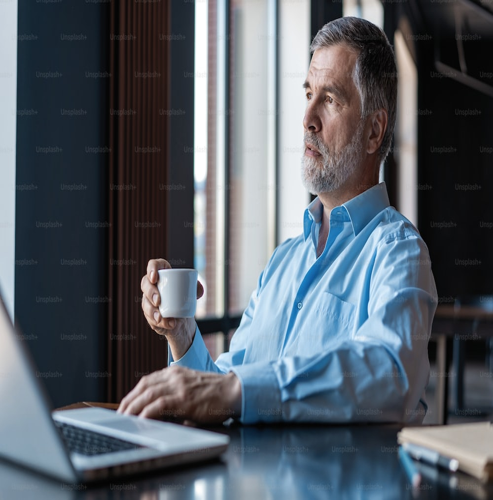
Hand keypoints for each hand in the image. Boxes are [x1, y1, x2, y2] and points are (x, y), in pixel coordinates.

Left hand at [117, 366, 241, 422]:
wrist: (233, 391)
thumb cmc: (214, 394)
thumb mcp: (191, 389)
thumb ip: (175, 396)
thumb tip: (157, 414)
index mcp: (175, 372)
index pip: (147, 381)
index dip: (133, 394)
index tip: (125, 406)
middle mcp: (175, 376)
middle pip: (144, 386)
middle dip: (128, 401)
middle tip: (119, 415)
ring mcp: (179, 386)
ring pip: (148, 394)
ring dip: (133, 408)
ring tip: (125, 420)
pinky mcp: (185, 398)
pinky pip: (160, 404)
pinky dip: (147, 412)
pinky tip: (140, 420)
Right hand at [141, 259, 203, 359]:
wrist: (182, 317)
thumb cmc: (185, 298)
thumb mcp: (193, 292)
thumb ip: (197, 288)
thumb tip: (199, 289)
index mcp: (162, 274)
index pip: (154, 265)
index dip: (152, 268)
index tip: (155, 278)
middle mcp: (152, 285)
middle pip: (145, 283)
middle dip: (150, 292)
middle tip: (158, 301)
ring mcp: (148, 300)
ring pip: (145, 303)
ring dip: (151, 310)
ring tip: (160, 317)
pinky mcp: (149, 314)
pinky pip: (150, 318)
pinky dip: (159, 322)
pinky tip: (167, 324)